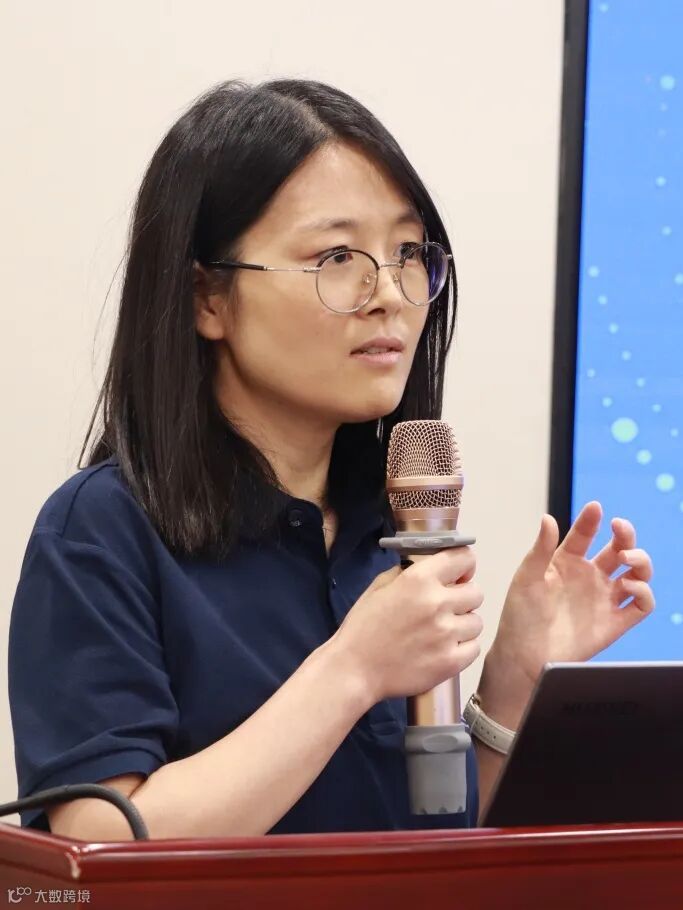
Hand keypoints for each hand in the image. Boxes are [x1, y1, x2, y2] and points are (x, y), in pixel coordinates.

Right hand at [332, 548, 484, 702]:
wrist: (354, 669)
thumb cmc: (363, 627)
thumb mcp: (379, 587)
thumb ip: (408, 573)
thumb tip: (432, 568)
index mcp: (419, 579)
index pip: (464, 558)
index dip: (463, 566)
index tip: (457, 576)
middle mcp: (437, 603)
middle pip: (476, 593)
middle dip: (462, 598)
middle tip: (444, 609)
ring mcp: (447, 634)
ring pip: (476, 622)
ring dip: (462, 625)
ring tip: (440, 633)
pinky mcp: (451, 662)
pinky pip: (473, 647)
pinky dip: (462, 648)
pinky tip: (443, 649)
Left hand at [490, 501, 654, 691]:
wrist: (523, 657)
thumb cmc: (520, 616)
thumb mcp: (526, 578)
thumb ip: (540, 548)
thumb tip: (548, 518)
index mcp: (566, 562)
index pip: (584, 535)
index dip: (591, 520)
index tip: (596, 508)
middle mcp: (589, 577)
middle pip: (618, 549)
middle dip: (626, 535)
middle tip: (621, 528)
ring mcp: (604, 599)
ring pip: (636, 573)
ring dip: (641, 560)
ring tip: (628, 557)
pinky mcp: (615, 622)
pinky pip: (641, 605)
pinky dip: (644, 592)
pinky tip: (630, 586)